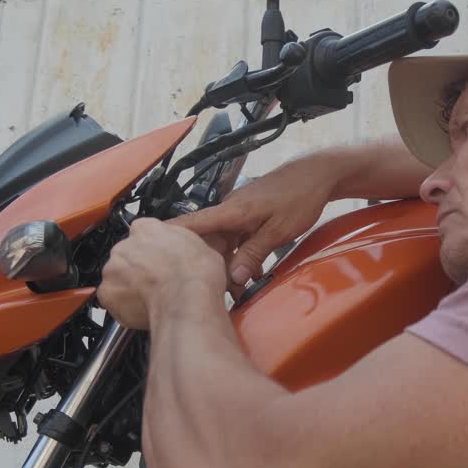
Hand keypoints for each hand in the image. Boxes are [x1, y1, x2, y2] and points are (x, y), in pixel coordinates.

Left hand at [97, 219, 225, 328]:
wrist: (187, 300)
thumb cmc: (196, 276)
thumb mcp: (201, 247)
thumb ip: (183, 245)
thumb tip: (189, 252)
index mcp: (147, 228)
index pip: (142, 233)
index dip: (152, 251)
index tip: (158, 261)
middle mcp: (124, 245)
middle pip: (126, 256)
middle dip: (138, 270)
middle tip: (156, 283)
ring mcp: (112, 269)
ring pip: (117, 278)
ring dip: (129, 288)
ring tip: (152, 299)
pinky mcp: (107, 293)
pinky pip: (112, 300)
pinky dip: (124, 307)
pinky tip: (143, 310)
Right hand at [171, 159, 337, 288]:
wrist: (319, 176)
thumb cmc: (301, 196)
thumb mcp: (278, 231)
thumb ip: (254, 253)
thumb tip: (234, 277)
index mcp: (232, 210)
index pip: (192, 224)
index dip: (169, 236)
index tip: (148, 247)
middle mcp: (231, 210)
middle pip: (207, 241)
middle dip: (210, 266)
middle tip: (221, 291)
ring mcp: (239, 213)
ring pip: (223, 243)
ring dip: (229, 264)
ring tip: (239, 287)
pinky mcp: (249, 217)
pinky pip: (236, 239)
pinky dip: (241, 255)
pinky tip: (253, 271)